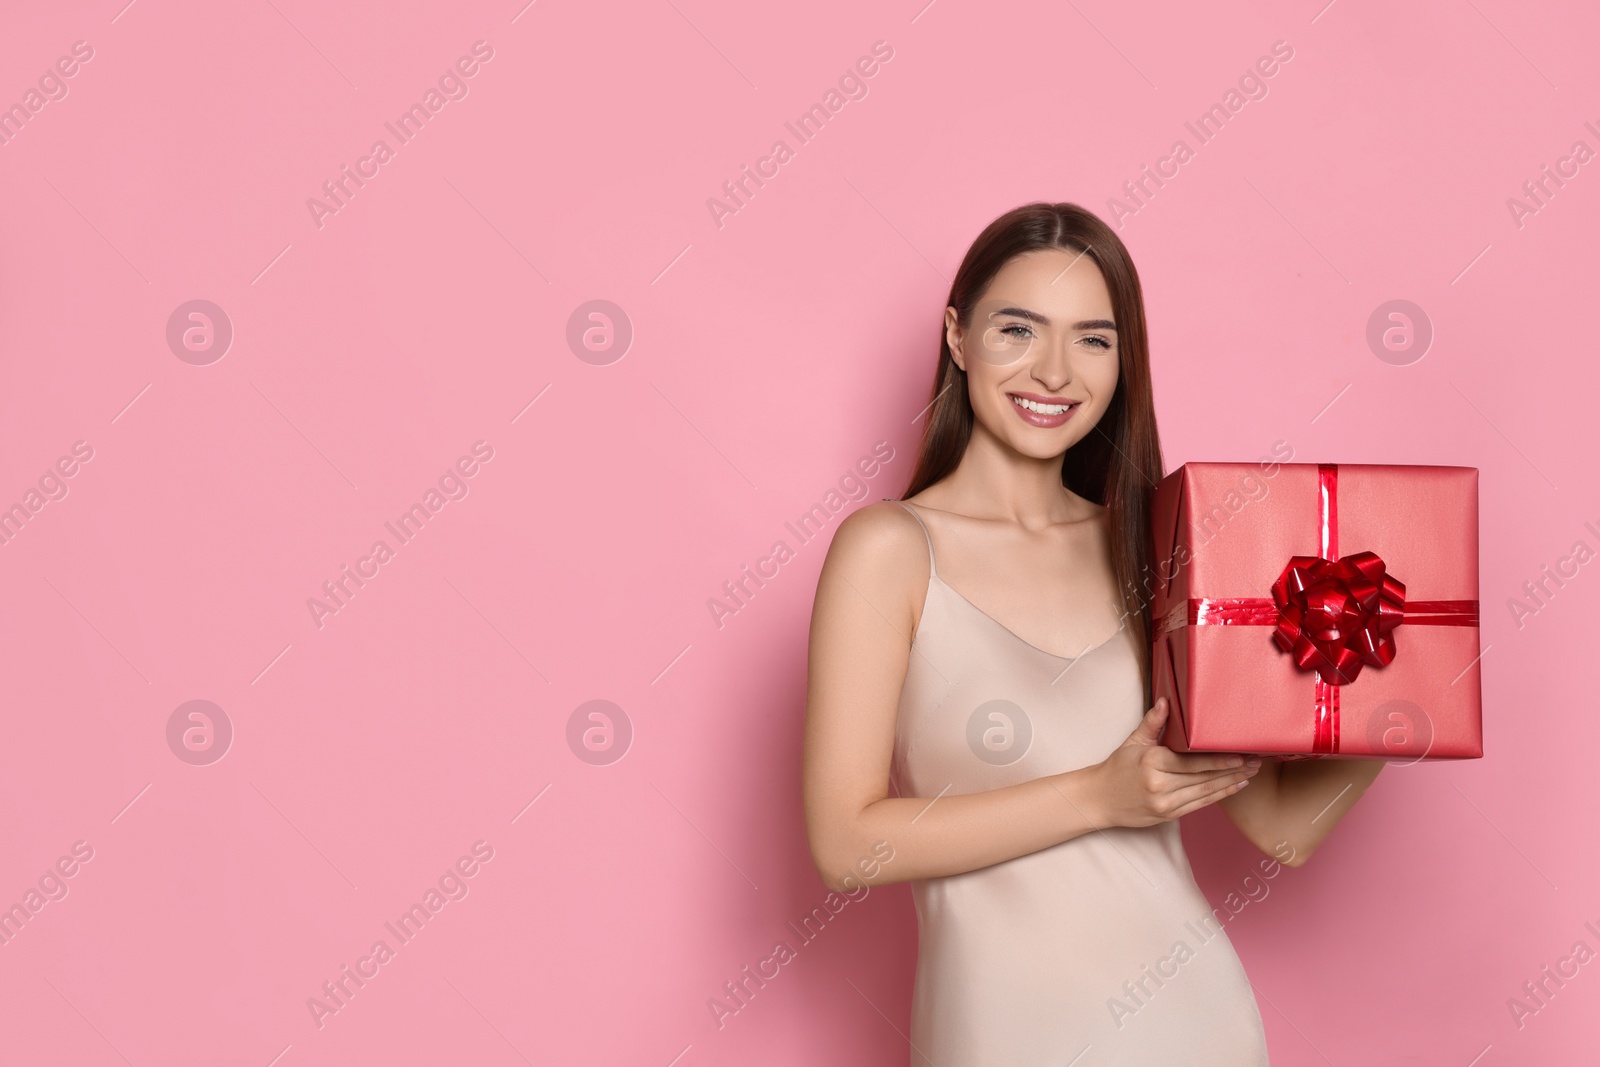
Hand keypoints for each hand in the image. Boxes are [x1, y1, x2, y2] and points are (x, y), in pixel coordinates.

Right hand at [1084, 697, 1260, 828]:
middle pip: (1203, 777)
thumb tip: (1166, 701)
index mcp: (1151, 763)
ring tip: (1251, 774)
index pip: (1192, 762)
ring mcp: (1165, 804)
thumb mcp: (1132, 742)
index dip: (1219, 761)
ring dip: (1231, 783)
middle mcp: (1159, 785)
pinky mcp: (1168, 815)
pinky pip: (1199, 805)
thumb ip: (1152, 723)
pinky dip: (1219, 795)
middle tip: (1256, 762)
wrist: (1099, 800)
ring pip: (1205, 793)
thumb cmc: (1117, 768)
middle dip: (1232, 770)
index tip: (1240, 755)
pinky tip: (1234, 787)